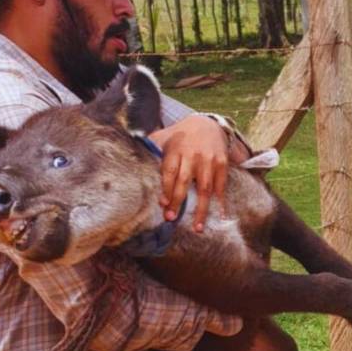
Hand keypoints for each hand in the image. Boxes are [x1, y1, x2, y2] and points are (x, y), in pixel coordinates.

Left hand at [149, 115, 228, 232]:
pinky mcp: (222, 164)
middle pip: (184, 181)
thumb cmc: (182, 135)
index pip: (169, 171)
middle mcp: (193, 155)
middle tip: (171, 218)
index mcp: (176, 149)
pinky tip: (219, 216)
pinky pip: (221, 186)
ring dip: (201, 209)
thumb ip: (150, 145)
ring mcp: (209, 160)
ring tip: (197, 227)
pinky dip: (220, 202)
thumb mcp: (165, 135)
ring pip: (204, 188)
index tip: (162, 204)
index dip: (166, 188)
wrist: (210, 123)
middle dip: (177, 201)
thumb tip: (129, 151)